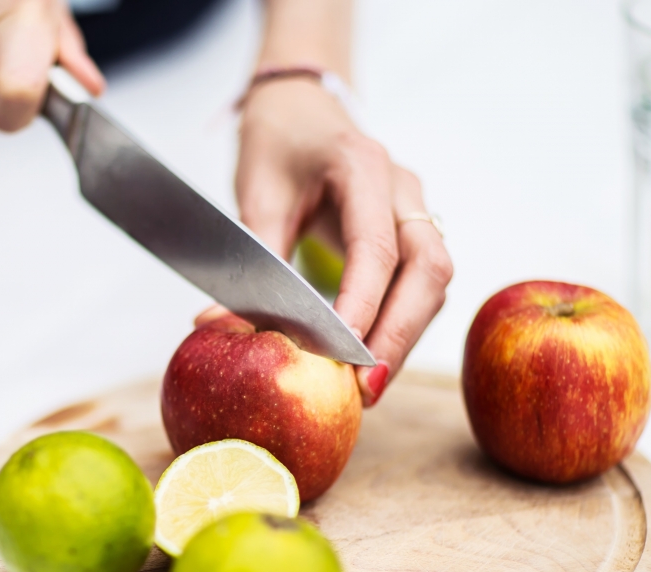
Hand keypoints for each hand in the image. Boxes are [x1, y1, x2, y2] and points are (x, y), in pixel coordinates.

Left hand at [235, 79, 452, 406]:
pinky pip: (421, 286)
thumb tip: (217, 324)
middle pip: (429, 269)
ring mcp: (414, 210)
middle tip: (367, 387)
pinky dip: (401, 325)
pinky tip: (372, 359)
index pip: (378, 246)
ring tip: (368, 387)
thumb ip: (251, 259)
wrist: (303, 105)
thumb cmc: (279, 139)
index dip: (364, 303)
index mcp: (363, 166)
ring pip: (433, 283)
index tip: (342, 351)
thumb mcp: (257, 191)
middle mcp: (402, 189)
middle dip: (401, 333)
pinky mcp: (411, 233)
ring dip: (405, 336)